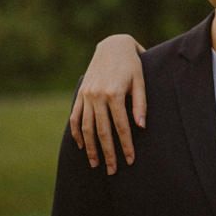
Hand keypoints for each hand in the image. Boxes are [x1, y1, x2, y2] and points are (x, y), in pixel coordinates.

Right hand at [69, 34, 145, 174]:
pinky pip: (75, 116)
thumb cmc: (131, 63)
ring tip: (96, 163)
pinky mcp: (80, 93)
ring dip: (90, 147)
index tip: (130, 160)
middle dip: (108, 153)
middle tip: (113, 170)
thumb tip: (141, 126)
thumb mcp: (140, 80)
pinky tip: (82, 145)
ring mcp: (86, 95)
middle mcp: (97, 95)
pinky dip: (77, 132)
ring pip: (86, 127)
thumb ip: (140, 103)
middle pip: (102, 131)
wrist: (112, 45)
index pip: (121, 126)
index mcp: (115, 93)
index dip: (126, 145)